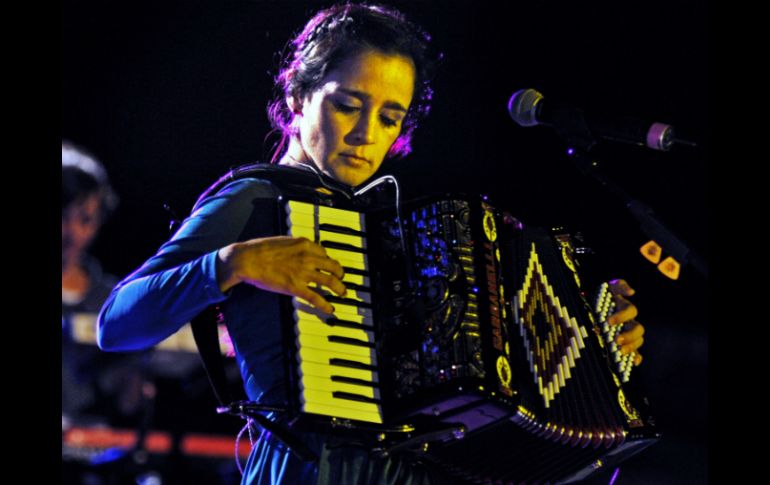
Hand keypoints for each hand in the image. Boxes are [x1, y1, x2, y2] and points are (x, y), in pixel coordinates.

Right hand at [217, 236, 345, 313]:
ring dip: (339, 288)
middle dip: (340, 274)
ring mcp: (303, 273)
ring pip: (329, 282)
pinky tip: (330, 309)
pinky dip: (325, 304)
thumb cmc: (260, 250)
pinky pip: (316, 297)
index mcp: (304, 244)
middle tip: (341, 278)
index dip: (327, 261)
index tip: (328, 266)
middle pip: (332, 266)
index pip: (324, 253)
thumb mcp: (283, 241)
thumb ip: (296, 246)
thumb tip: (303, 251)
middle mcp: (308, 257)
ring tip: (342, 293)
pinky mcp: (295, 287)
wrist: (247, 260)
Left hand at [608, 279, 644, 365]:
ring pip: (638, 340)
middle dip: (628, 335)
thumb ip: (619, 286)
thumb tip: (631, 292)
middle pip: (637, 328)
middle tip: (616, 340)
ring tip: (620, 351)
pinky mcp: (626, 343)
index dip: (622, 316)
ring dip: (632, 346)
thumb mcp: (607, 288)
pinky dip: (636, 357)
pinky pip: (637, 352)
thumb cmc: (601, 297)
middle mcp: (629, 321)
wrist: (593, 306)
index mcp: (624, 307)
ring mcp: (628, 333)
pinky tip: (634, 362)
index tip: (608, 322)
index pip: (630, 311)